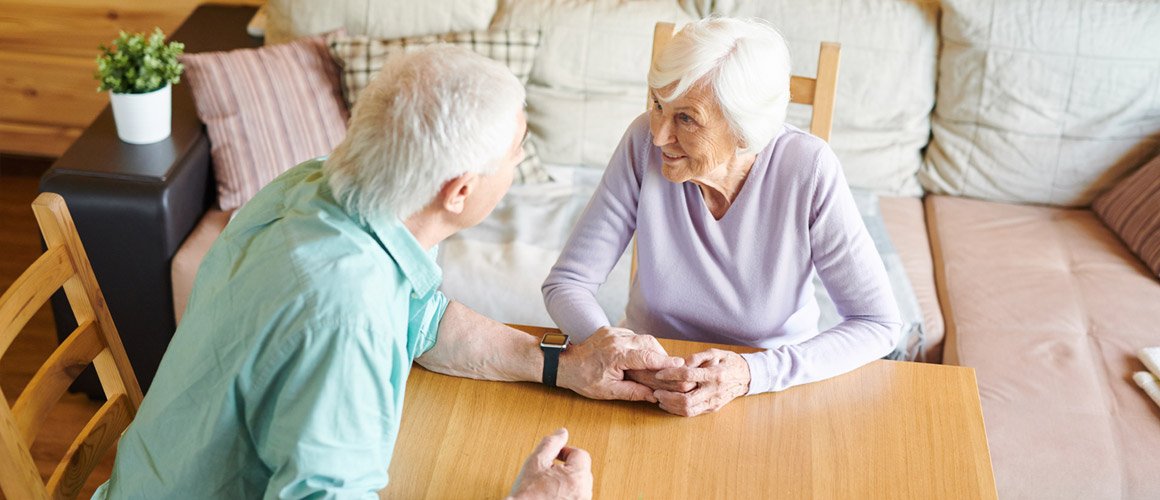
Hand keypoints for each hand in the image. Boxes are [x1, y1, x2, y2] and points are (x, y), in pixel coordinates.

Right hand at [508, 428, 592, 499]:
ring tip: (546, 487)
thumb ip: (550, 444)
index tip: (553, 456)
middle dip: (565, 468)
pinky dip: (565, 495)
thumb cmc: (526, 497)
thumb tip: (561, 433)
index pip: (580, 454)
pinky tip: (550, 498)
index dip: (565, 451)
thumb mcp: (535, 463)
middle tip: (546, 472)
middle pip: (581, 471)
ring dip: (565, 483)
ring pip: (578, 486)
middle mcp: (584, 493)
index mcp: (578, 478)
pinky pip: (575, 498)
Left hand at [557, 326, 684, 402]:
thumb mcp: (608, 391)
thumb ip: (633, 393)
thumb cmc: (584, 379)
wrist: (564, 365)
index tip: (679, 366)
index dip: (665, 362)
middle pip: (649, 343)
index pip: (648, 357)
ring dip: (652, 350)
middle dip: (662, 355)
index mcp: (616, 355)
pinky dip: (640, 345)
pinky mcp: (611, 330)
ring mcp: (613, 332)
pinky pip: (632, 335)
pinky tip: (641, 357)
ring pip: (642, 337)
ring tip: (657, 364)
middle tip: (671, 367)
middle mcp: (616, 340)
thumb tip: (654, 396)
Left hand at [653, 349, 750, 416]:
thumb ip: (698, 357)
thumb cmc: (729, 361)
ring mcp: (714, 402)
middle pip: (687, 399)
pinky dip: (678, 410)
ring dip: (671, 406)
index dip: (671, 375)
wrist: (747, 376)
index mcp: (715, 374)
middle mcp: (714, 390)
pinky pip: (693, 413)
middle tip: (656, 391)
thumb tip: (680, 363)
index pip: (688, 375)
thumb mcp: (715, 352)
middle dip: (668, 397)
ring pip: (688, 410)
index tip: (659, 374)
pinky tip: (669, 404)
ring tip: (660, 398)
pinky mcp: (713, 408)